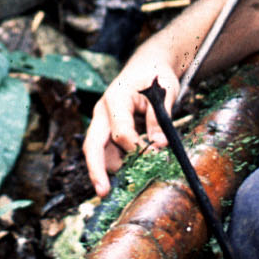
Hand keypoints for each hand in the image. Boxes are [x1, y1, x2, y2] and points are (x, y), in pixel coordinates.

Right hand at [83, 47, 183, 196]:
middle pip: (93, 144)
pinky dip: (115, 164)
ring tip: (119, 189)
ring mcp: (102, 121)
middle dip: (96, 170)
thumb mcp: (165, 91)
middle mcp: (103, 111)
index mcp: (116, 98)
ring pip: (98, 151)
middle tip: (103, 193)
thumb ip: (160, 118)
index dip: (137, 148)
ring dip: (107, 170)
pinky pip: (106, 151)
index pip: (120, 132)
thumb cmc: (155, 76)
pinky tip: (127, 173)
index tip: (154, 154)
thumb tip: (159, 145)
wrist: (147, 66)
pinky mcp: (106, 129)